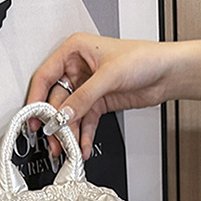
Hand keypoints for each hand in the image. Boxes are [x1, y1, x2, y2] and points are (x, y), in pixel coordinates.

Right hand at [26, 32, 173, 159]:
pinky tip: (83, 147)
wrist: (167, 73)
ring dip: (69, 134)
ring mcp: (88, 88)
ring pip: (70, 115)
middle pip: (57, 100)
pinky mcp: (99, 103)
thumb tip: (64, 115)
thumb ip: (84, 97)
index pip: (46, 76)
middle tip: (54, 141)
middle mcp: (78, 69)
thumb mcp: (109, 75)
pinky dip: (84, 136)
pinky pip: (86, 123)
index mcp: (74, 51)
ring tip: (68, 149)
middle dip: (55, 123)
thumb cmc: (143, 58)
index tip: (34, 118)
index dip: (37, 98)